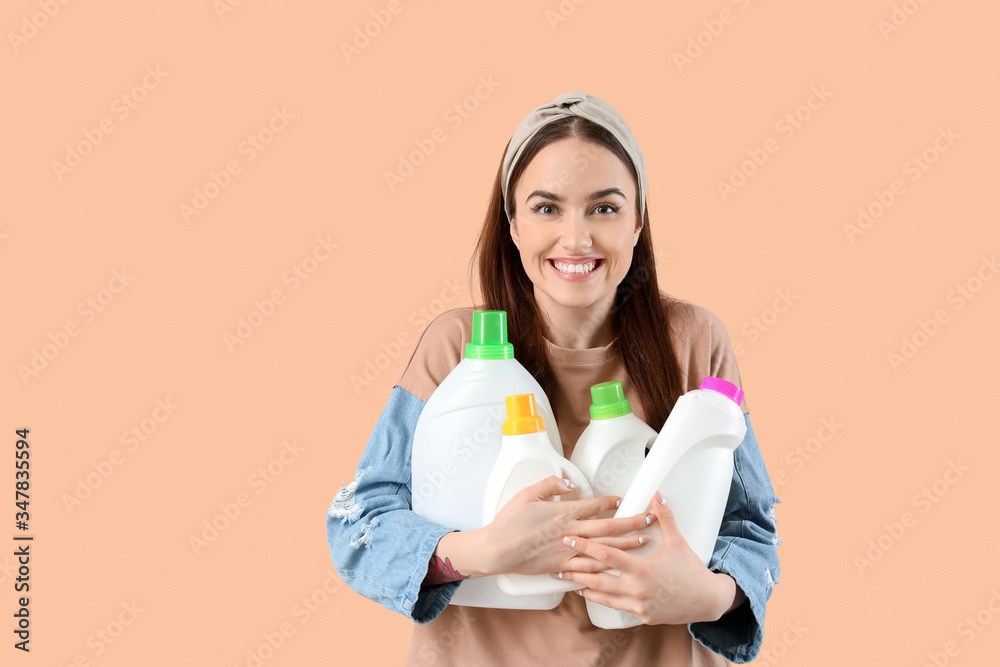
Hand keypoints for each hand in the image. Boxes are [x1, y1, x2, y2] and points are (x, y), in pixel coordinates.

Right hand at [483, 475, 653, 576]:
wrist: (497, 549)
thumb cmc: (509, 522)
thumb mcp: (527, 494)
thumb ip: (550, 485)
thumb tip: (569, 484)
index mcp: (563, 513)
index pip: (594, 506)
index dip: (611, 502)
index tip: (623, 500)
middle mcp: (570, 532)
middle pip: (608, 527)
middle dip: (632, 522)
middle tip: (649, 520)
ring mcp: (567, 552)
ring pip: (604, 548)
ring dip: (626, 545)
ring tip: (643, 542)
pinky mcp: (562, 567)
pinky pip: (588, 568)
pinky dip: (604, 567)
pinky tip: (618, 567)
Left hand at [551, 490, 727, 624]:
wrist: (707, 601)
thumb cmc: (692, 571)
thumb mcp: (678, 542)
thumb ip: (664, 518)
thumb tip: (657, 496)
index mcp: (642, 569)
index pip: (607, 555)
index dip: (585, 546)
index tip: (569, 538)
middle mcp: (636, 589)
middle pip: (597, 579)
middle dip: (575, 570)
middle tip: (557, 564)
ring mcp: (638, 605)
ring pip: (603, 596)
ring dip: (583, 587)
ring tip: (567, 580)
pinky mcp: (641, 616)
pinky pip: (615, 607)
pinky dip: (600, 599)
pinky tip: (590, 594)